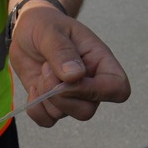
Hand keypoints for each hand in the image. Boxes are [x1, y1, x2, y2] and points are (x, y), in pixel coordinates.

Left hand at [9, 7, 130, 126]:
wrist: (28, 31)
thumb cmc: (46, 26)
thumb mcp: (51, 30)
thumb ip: (62, 51)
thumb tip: (75, 76)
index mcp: (100, 62)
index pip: (118, 89)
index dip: (96, 91)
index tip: (71, 78)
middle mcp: (90, 84)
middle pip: (86, 111)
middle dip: (61, 96)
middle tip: (47, 70)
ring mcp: (72, 97)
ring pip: (64, 114)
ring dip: (45, 96)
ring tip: (42, 70)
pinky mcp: (53, 104)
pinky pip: (47, 120)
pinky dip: (36, 108)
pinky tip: (33, 88)